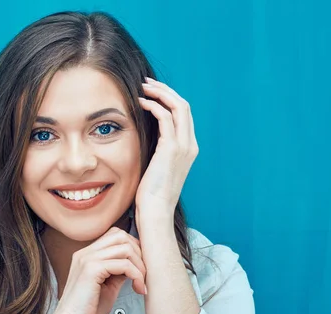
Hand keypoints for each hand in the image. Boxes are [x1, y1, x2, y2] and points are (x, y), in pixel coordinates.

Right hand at [50, 227, 146, 313]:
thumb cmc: (86, 312)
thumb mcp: (107, 287)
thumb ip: (118, 272)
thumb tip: (135, 264)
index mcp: (87, 255)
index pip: (115, 235)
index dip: (133, 248)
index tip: (140, 269)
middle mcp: (85, 253)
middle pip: (121, 236)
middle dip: (139, 254)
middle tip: (143, 276)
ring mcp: (87, 259)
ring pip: (125, 247)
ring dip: (140, 265)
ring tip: (141, 284)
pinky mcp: (91, 270)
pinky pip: (124, 264)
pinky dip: (136, 275)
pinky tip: (137, 289)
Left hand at [135, 77, 198, 214]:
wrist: (156, 213)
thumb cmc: (151, 196)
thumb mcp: (155, 169)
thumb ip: (155, 153)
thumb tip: (142, 141)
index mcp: (188, 150)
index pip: (183, 115)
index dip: (169, 100)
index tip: (152, 93)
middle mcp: (190, 145)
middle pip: (184, 106)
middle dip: (165, 90)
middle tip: (147, 83)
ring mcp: (183, 146)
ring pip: (178, 107)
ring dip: (160, 93)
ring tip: (143, 87)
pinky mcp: (171, 148)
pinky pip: (166, 117)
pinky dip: (154, 105)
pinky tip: (140, 102)